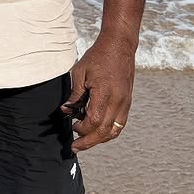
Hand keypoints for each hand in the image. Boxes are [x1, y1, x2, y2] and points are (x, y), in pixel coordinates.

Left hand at [62, 35, 135, 151]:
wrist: (120, 46)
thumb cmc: (98, 57)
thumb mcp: (80, 72)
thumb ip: (74, 94)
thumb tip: (66, 111)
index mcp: (105, 93)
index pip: (94, 121)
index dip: (81, 129)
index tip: (72, 128)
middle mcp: (118, 101)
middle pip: (105, 131)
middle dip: (89, 142)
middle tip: (75, 147)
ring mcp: (125, 102)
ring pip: (114, 131)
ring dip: (100, 139)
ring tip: (86, 142)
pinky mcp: (127, 102)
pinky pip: (119, 123)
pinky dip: (108, 131)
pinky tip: (97, 132)